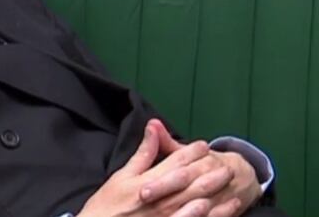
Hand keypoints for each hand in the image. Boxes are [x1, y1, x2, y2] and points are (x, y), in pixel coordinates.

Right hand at [77, 121, 239, 216]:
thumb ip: (142, 154)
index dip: (191, 152)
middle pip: (192, 182)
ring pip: (200, 202)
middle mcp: (161, 200)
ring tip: (230, 181)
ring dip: (217, 190)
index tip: (204, 145)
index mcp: (148, 182)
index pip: (176, 163)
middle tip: (227, 164)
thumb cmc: (108, 203)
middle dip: (210, 170)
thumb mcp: (121, 176)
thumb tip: (153, 129)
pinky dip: (215, 214)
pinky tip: (227, 208)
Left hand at [138, 120, 261, 215]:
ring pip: (199, 201)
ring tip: (162, 212)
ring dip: (181, 207)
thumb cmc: (207, 163)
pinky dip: (203, 216)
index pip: (178, 165)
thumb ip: (167, 142)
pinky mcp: (225, 208)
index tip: (141, 187)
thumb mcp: (189, 152)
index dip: (160, 178)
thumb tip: (152, 124)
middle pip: (186, 182)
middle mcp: (211, 174)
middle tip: (144, 195)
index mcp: (201, 159)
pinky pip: (214, 215)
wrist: (243, 176)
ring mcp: (219, 193)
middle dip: (165, 189)